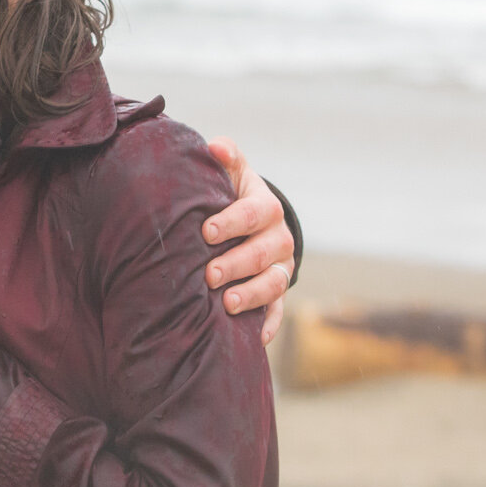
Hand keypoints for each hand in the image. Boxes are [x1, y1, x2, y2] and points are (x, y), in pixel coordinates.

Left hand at [202, 137, 294, 344]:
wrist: (249, 220)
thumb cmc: (229, 194)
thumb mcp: (230, 172)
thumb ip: (224, 156)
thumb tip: (215, 147)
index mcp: (265, 206)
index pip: (253, 213)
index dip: (231, 222)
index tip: (205, 232)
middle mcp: (278, 238)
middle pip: (263, 253)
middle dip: (236, 264)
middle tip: (209, 275)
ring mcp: (281, 267)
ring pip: (273, 284)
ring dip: (251, 295)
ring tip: (227, 305)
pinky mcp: (277, 294)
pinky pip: (278, 312)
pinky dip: (268, 325)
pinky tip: (255, 339)